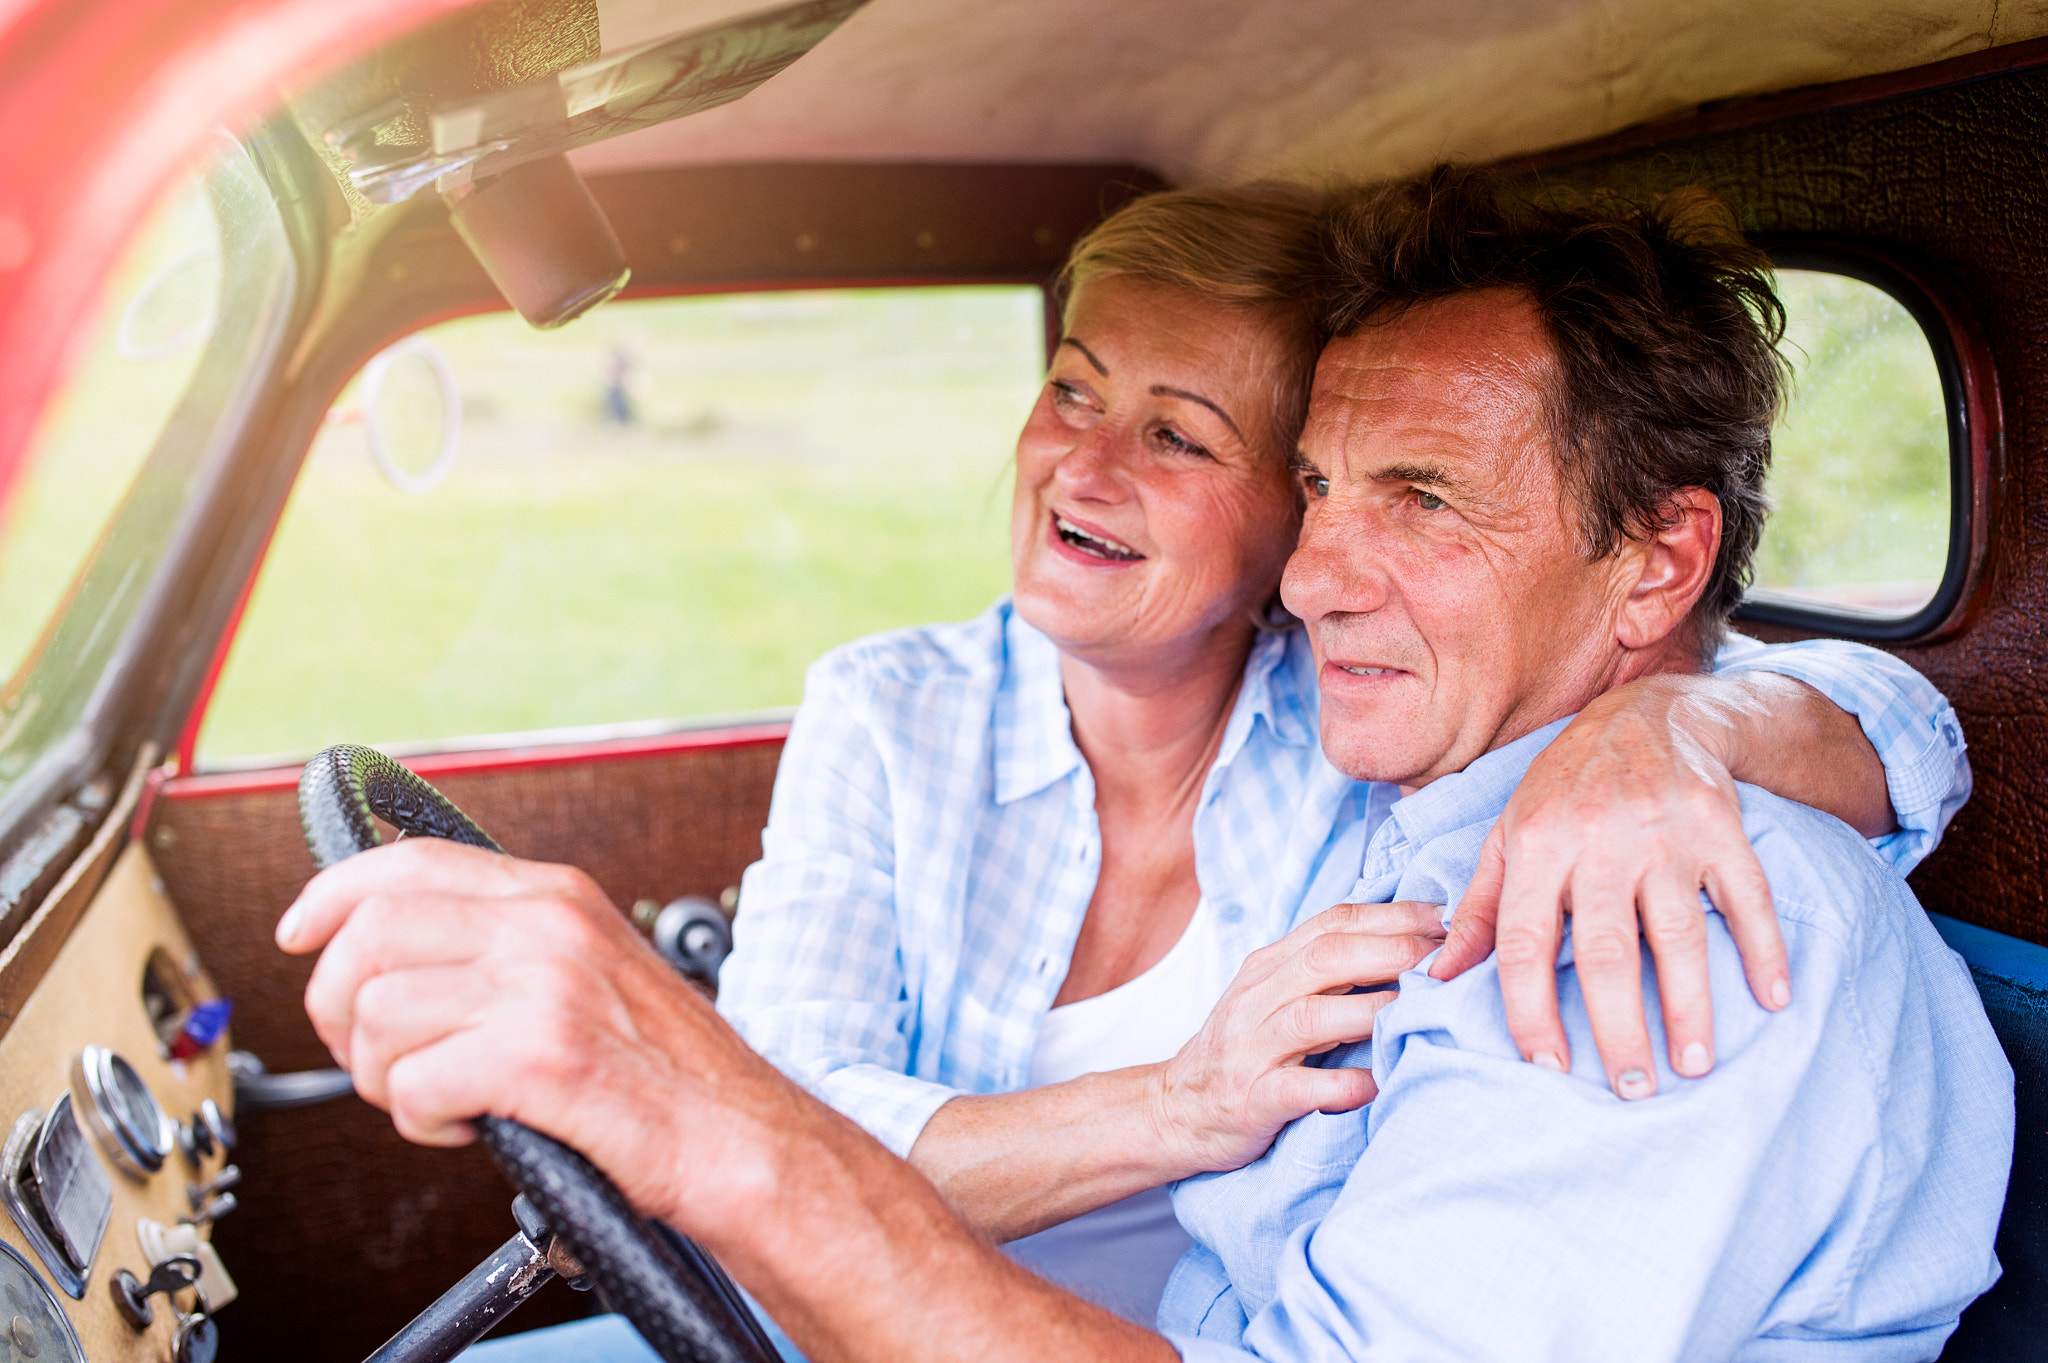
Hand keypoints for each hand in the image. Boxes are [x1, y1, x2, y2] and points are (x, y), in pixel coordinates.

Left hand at [275, 838, 795, 1232]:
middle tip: (375, 1055)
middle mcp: (547, 926)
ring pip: (379, 1015)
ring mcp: (544, 986)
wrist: (740, 1137)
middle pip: (370, 934)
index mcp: (556, 895)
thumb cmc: (668, 1074)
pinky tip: (468, 1126)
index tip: (298, 934)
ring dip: (385, 1077)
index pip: (408, 863)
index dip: (331, 895)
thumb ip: (506, 943)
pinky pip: (414, 1084)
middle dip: (340, 1007)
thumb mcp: (591, 969)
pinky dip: (421, 1121)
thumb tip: (388, 950)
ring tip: (440, 1099)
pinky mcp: (541, 1057)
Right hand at [1151, 901, 1443, 1172]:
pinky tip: (1375, 1086)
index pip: (1332, 923)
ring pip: (1312, 1016)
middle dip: (1392, 953)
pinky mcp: (1250, 1100)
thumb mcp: (1275, 997)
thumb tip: (1409, 947)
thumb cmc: (1245, 1051)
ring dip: (1372, 1011)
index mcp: (1268, 966)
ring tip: (1420, 1012)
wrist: (1176, 1110)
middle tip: (1446, 960)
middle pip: (1326, 958)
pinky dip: (1340, 1086)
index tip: (1446, 918)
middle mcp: (1256, 998)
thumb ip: (1327, 972)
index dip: (1392, 916)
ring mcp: (1250, 1048)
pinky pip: (1298, 1088)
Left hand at [1428, 677, 1789, 1098]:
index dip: (1530, 1009)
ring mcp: (1665, 834)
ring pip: (1679, 934)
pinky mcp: (1721, 828)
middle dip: (1618, 1028)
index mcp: (1536, 847)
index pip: (1524, 943)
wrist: (1648, 715)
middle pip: (1606, 951)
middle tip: (1632, 1090)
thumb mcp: (1508, 836)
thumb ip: (1480, 909)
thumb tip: (1441, 975)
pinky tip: (1773, 998)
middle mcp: (1598, 841)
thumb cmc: (1564, 789)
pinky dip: (1764, 949)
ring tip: (1694, 1066)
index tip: (1546, 1066)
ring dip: (1690, 1006)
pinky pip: (1746, 897)